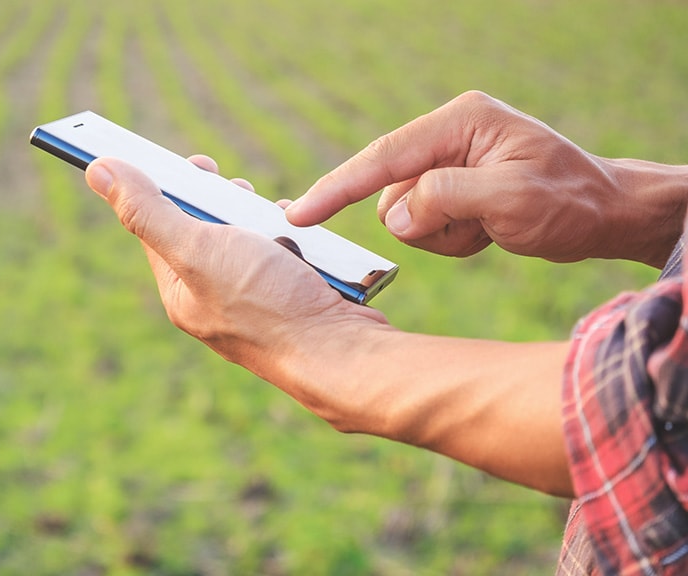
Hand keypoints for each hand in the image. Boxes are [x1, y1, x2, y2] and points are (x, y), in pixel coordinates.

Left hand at [84, 154, 387, 421]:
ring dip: (258, 216)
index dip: (166, 189)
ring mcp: (255, 301)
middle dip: (218, 200)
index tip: (188, 163)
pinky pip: (283, 254)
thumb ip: (147, 211)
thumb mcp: (196, 248)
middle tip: (231, 185)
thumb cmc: (267, 304)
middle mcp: (213, 300)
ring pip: (248, 240)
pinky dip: (291, 237)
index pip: (157, 229)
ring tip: (270, 216)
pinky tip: (300, 238)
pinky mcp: (292, 299)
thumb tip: (97, 172)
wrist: (341, 353)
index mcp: (180, 293)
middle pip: (204, 231)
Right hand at [286, 90, 687, 267]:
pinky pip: (422, 224)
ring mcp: (448, 162)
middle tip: (476, 228)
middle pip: (391, 191)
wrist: (606, 215)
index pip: (383, 157)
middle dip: (425, 223)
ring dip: (440, 235)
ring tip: (487, 230)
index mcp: (460, 123)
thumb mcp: (512, 200)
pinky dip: (449, 239)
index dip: (337, 187)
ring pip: (403, 213)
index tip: (298, 215)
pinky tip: (487, 232)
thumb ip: (446, 199)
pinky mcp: (451, 186)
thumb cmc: (569, 203)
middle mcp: (449, 136)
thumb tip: (397, 215)